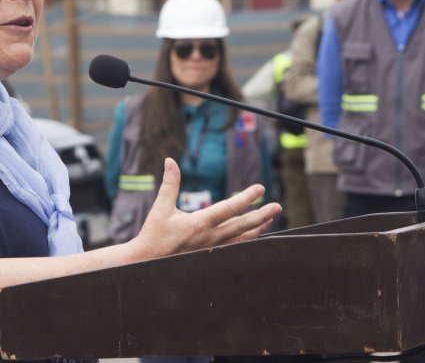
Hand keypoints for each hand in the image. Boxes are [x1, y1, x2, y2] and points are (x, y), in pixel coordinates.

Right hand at [131, 158, 281, 258]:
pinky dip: (247, 241)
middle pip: (242, 225)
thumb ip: (170, 183)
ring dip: (257, 228)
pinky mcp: (210, 256)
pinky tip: (254, 236)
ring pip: (241, 239)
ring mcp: (212, 248)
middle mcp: (210, 237)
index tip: (261, 189)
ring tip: (270, 220)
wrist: (146, 262)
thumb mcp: (161, 207)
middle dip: (262, 215)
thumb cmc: (154, 234)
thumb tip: (170, 161)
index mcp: (200, 223)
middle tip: (277, 206)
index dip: (247, 197)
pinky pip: (234, 248)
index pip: (229, 208)